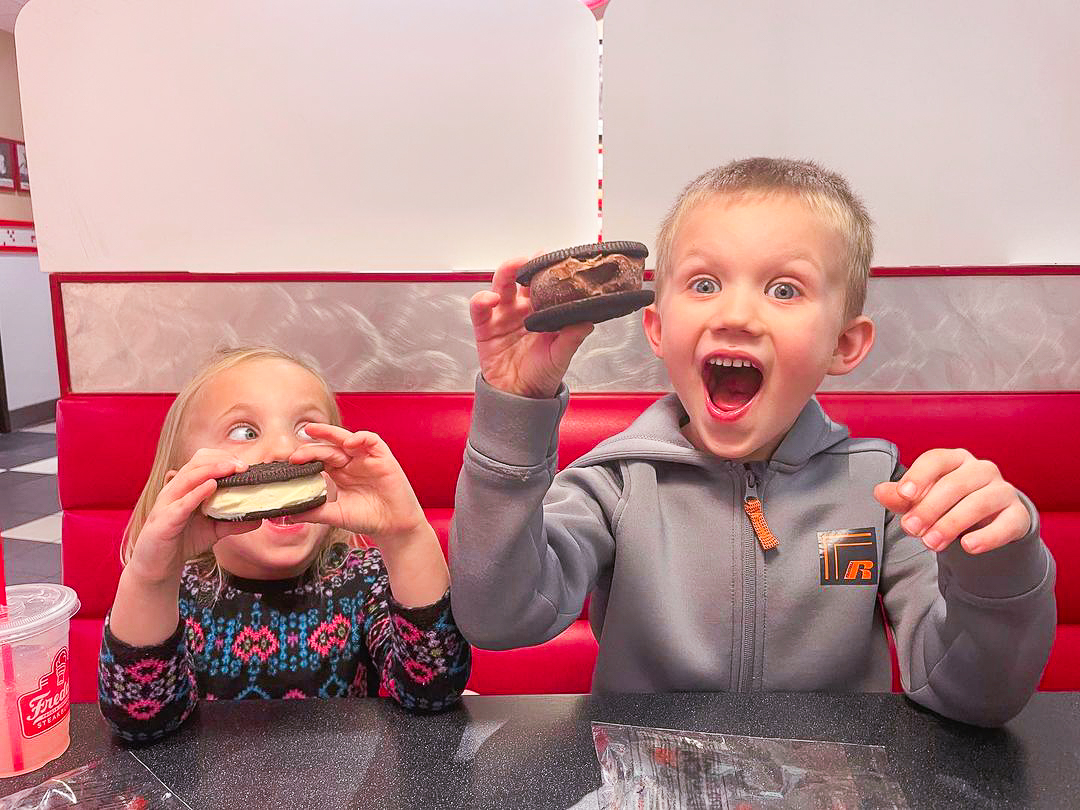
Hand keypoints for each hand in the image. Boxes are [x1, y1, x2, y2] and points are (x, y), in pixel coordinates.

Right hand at [128, 448, 260, 582]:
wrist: (157, 566)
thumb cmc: (182, 541)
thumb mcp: (214, 530)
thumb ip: (234, 522)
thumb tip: (259, 518)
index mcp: (186, 488)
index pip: (203, 461)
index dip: (224, 457)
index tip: (245, 464)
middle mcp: (175, 490)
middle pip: (195, 464)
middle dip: (221, 460)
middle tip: (243, 465)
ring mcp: (167, 504)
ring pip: (187, 478)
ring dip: (211, 470)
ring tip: (231, 468)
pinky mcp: (163, 521)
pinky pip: (180, 504)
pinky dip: (196, 493)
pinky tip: (211, 487)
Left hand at [288, 424, 427, 540]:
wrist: (393, 526)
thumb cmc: (367, 518)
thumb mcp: (336, 514)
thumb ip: (315, 511)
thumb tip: (289, 512)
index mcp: (337, 474)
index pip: (318, 460)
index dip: (304, 459)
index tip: (288, 465)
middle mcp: (350, 464)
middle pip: (328, 448)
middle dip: (311, 449)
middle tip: (295, 456)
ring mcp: (365, 459)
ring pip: (346, 439)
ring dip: (329, 433)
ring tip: (313, 431)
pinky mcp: (382, 458)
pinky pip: (371, 441)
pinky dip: (360, 438)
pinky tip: (349, 443)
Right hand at [469, 256, 594, 398]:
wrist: (521, 396)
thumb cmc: (542, 374)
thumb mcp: (562, 355)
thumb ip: (572, 337)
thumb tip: (587, 319)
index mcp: (543, 312)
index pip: (545, 284)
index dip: (547, 270)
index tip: (555, 260)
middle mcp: (522, 309)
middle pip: (521, 278)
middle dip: (526, 264)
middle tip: (533, 259)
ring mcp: (503, 315)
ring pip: (500, 285)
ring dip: (505, 272)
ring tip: (513, 268)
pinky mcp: (485, 327)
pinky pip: (479, 308)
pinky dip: (482, 299)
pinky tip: (490, 299)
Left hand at [874, 448, 1030, 553]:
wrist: (989, 523)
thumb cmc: (949, 504)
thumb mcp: (922, 500)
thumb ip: (901, 497)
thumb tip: (880, 491)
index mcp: (954, 459)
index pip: (936, 459)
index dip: (919, 475)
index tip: (903, 495)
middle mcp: (981, 469)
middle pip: (954, 484)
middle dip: (929, 508)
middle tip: (910, 529)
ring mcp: (1003, 491)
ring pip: (978, 503)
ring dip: (951, 524)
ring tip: (931, 544)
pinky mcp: (1018, 515)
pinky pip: (1006, 524)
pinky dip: (987, 536)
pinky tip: (968, 547)